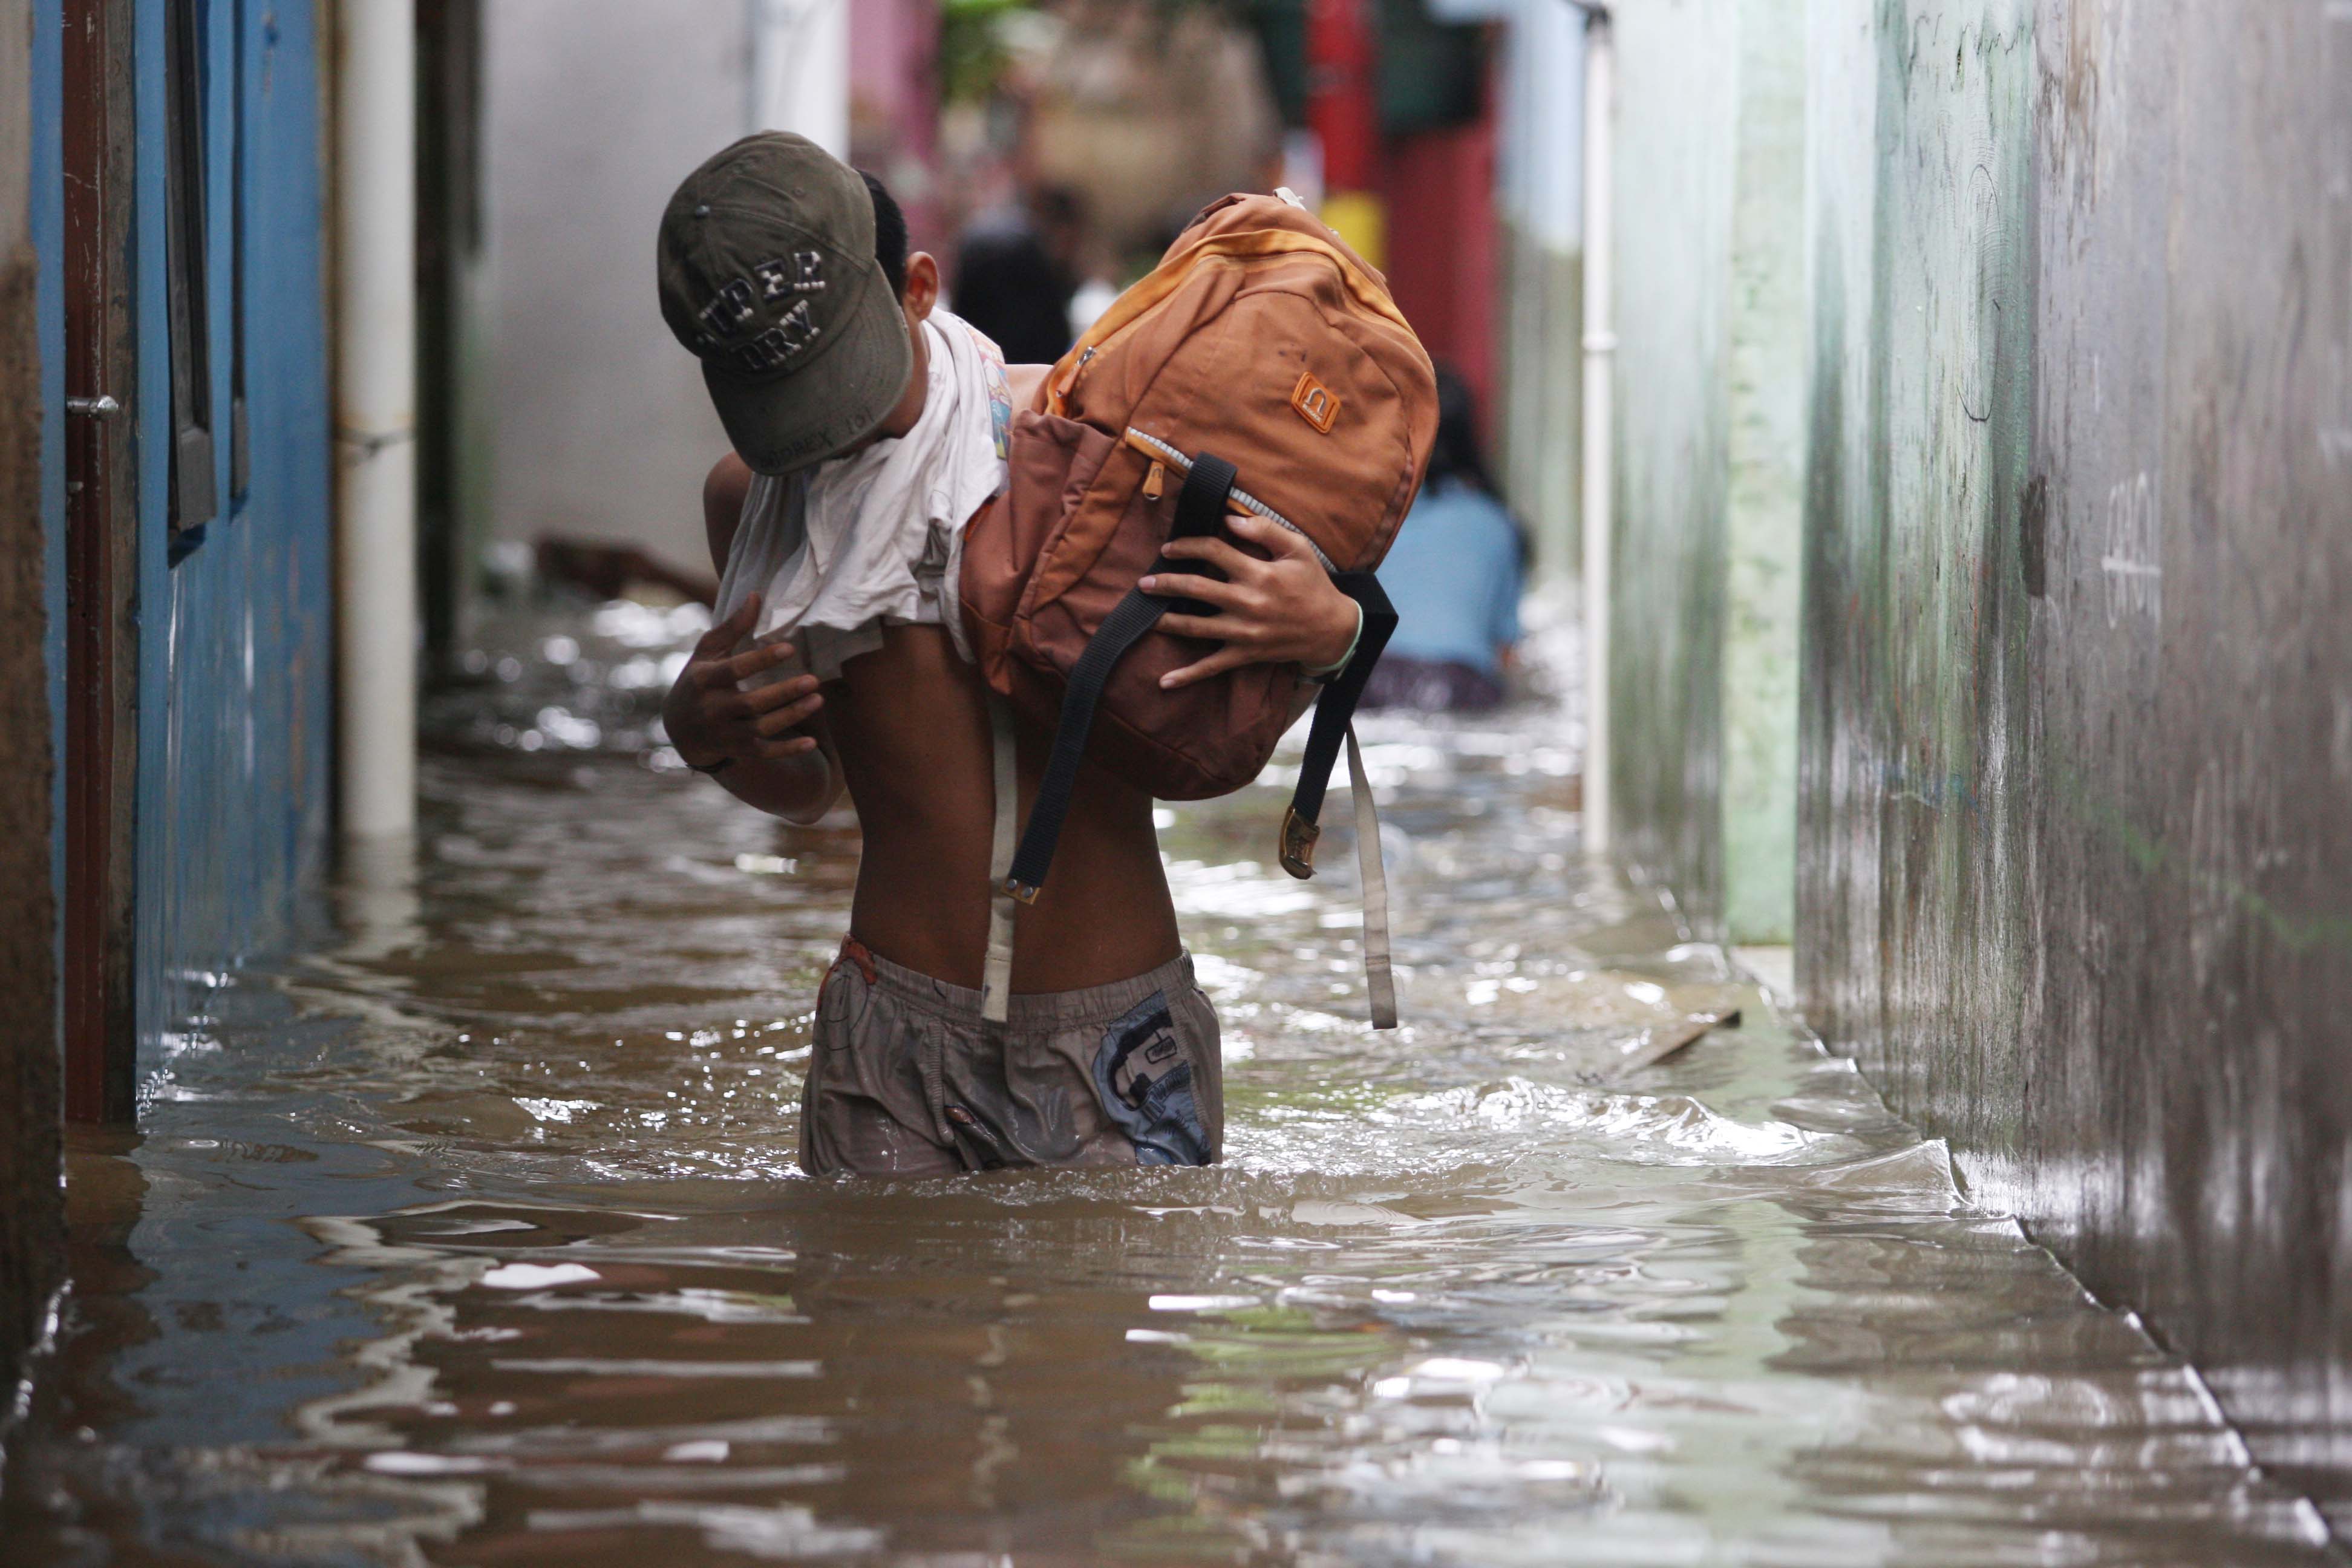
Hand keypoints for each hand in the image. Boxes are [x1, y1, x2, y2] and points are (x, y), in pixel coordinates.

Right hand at [661, 592, 825, 765]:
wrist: (680, 728)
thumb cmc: (698, 680)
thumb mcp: (707, 652)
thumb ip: (732, 627)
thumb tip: (756, 595)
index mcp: (704, 679)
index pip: (734, 670)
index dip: (761, 660)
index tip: (789, 648)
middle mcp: (712, 709)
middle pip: (751, 703)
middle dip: (783, 693)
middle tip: (813, 680)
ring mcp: (725, 733)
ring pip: (761, 729)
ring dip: (791, 717)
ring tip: (818, 700)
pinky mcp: (737, 750)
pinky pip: (764, 753)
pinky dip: (787, 750)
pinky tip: (812, 742)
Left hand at [1139, 511, 1359, 689]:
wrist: (1332, 629)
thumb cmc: (1313, 585)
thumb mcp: (1298, 549)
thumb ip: (1265, 529)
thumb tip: (1229, 518)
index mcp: (1258, 573)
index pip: (1213, 552)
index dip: (1188, 546)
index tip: (1170, 548)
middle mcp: (1247, 602)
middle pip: (1196, 589)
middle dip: (1166, 584)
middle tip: (1144, 583)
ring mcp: (1244, 631)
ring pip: (1196, 627)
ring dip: (1167, 622)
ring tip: (1146, 616)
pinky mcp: (1245, 654)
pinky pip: (1212, 667)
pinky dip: (1188, 675)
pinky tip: (1165, 682)